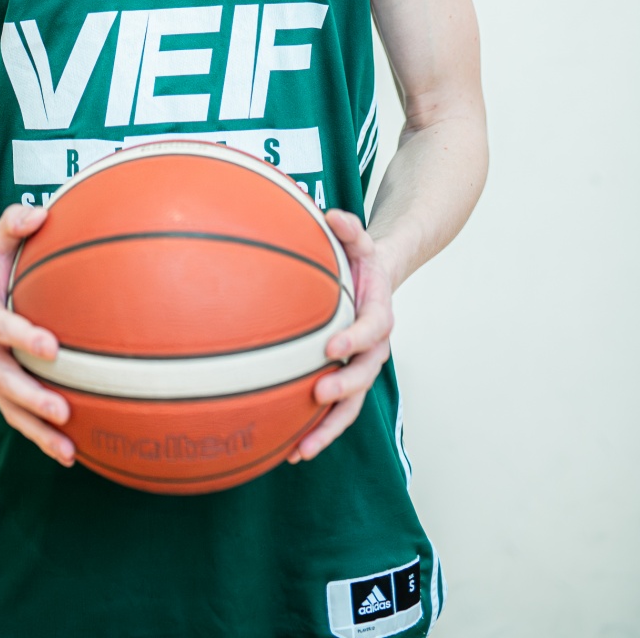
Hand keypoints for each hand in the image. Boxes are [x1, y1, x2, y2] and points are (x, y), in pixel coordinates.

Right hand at [0, 204, 74, 465]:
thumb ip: (16, 221)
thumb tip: (40, 213)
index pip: (0, 326)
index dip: (22, 337)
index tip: (52, 347)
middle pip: (3, 379)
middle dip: (32, 397)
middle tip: (63, 411)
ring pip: (10, 406)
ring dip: (37, 430)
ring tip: (69, 452)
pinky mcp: (2, 383)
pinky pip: (19, 413)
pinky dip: (40, 433)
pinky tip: (72, 452)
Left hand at [288, 209, 393, 462]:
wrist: (374, 282)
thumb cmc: (360, 260)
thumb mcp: (360, 240)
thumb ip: (350, 228)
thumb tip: (333, 216)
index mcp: (379, 314)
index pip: (372, 330)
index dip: (354, 340)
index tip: (331, 347)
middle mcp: (373, 348)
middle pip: (364, 376)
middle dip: (343, 388)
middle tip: (317, 393)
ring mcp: (360, 370)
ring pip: (350, 406)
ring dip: (328, 428)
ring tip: (302, 450)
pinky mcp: (344, 383)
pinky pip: (333, 412)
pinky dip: (315, 431)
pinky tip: (289, 452)